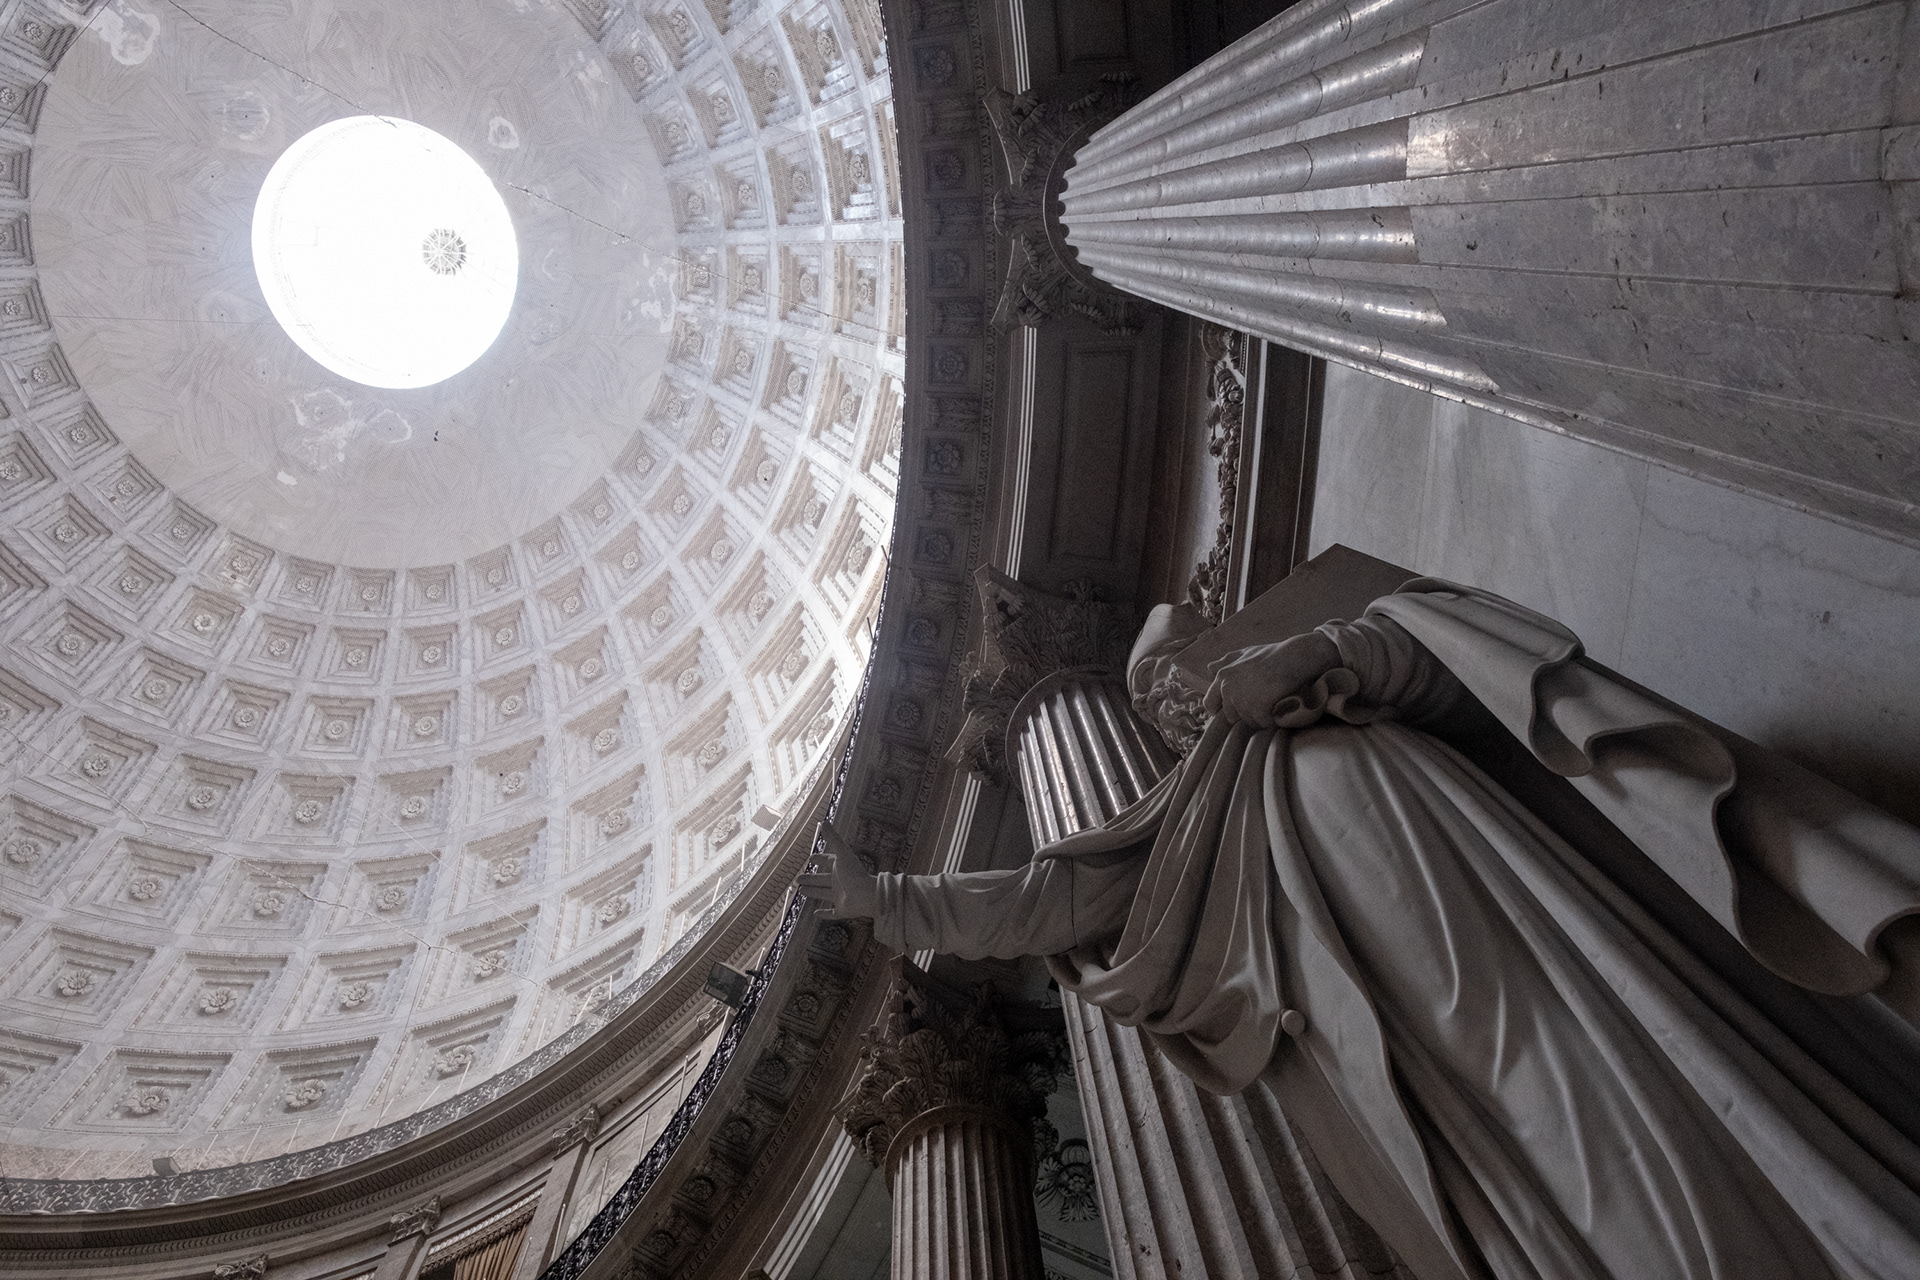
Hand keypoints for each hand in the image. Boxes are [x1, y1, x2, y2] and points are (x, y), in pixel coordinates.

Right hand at [795, 822, 877, 918]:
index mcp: (840, 868)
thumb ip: (833, 838)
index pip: (828, 861)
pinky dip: (823, 914)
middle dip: (810, 878)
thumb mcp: (842, 853)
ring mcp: (840, 896)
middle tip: (797, 879)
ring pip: (823, 894)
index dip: (820, 859)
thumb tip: (823, 821)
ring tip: (800, 890)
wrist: (867, 894)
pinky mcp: (842, 910)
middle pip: (821, 879)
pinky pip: (831, 913)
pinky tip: (814, 915)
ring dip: (812, 892)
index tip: (810, 858)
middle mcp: (839, 882)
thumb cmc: (854, 872)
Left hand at [1203, 632, 1339, 726]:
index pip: (1209, 703)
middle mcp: (1228, 688)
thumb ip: (1227, 661)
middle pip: (1230, 716)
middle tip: (1260, 704)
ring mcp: (1241, 698)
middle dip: (1244, 714)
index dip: (1222, 709)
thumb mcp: (1246, 653)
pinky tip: (1277, 710)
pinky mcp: (1257, 706)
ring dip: (1259, 717)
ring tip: (1270, 705)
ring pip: (1247, 721)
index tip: (1234, 711)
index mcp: (1222, 676)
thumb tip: (1209, 667)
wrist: (1293, 657)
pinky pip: (1261, 723)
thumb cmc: (1271, 654)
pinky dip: (1270, 720)